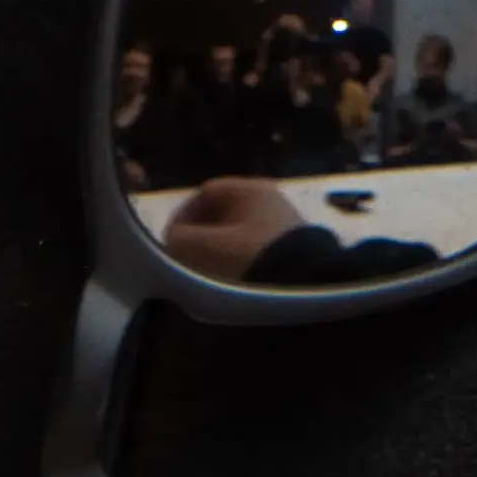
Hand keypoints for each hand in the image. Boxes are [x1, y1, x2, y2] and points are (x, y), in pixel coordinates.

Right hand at [157, 172, 305, 278]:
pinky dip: (237, 265)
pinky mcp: (292, 252)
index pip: (207, 192)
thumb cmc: (253, 259)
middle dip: (199, 237)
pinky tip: (231, 285)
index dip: (183, 215)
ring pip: (238, 236)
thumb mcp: (209, 249)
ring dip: (217, 254)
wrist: (306, 287)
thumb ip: (181, 240)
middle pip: (223, 214)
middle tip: (184, 261)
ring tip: (205, 277)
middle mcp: (270, 201)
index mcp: (251, 189)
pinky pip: (254, 253)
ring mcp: (283, 227)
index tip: (170, 241)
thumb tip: (171, 239)